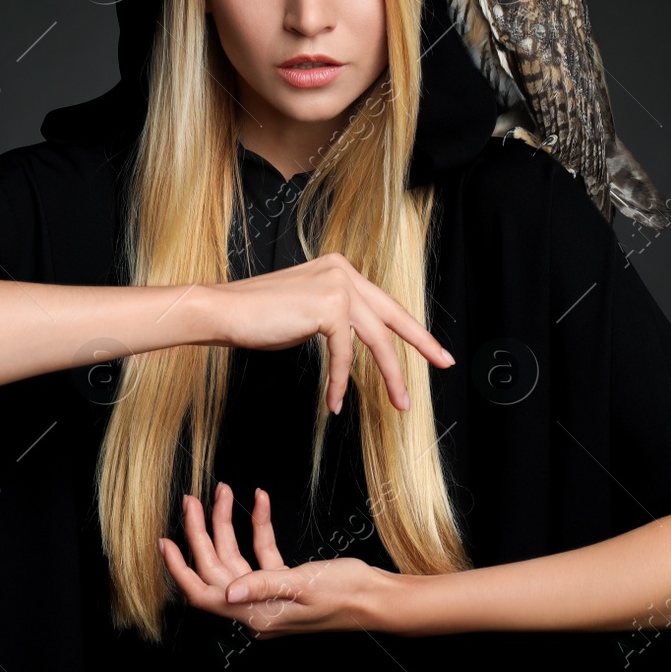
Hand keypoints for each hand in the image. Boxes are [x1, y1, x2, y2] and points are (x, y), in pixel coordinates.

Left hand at [158, 481, 398, 638]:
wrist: (376, 597)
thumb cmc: (346, 594)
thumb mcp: (303, 585)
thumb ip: (264, 584)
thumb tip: (230, 592)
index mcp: (256, 614)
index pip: (204, 593)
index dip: (180, 569)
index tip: (165, 542)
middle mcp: (257, 607)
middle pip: (215, 568)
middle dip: (201, 533)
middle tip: (192, 500)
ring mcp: (269, 594)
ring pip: (235, 556)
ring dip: (228, 524)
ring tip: (221, 492)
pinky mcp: (284, 581)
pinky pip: (261, 552)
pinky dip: (258, 526)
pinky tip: (260, 501)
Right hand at [204, 251, 454, 412]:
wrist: (225, 311)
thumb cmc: (259, 317)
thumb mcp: (307, 312)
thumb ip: (337, 318)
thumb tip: (357, 339)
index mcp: (341, 268)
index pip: (384, 304)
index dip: (410, 329)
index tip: (433, 349)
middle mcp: (343, 271)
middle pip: (393, 315)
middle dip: (422, 343)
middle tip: (445, 362)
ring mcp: (337, 284)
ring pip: (377, 339)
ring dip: (390, 376)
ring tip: (399, 402)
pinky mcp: (328, 305)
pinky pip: (344, 354)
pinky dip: (340, 382)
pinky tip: (336, 401)